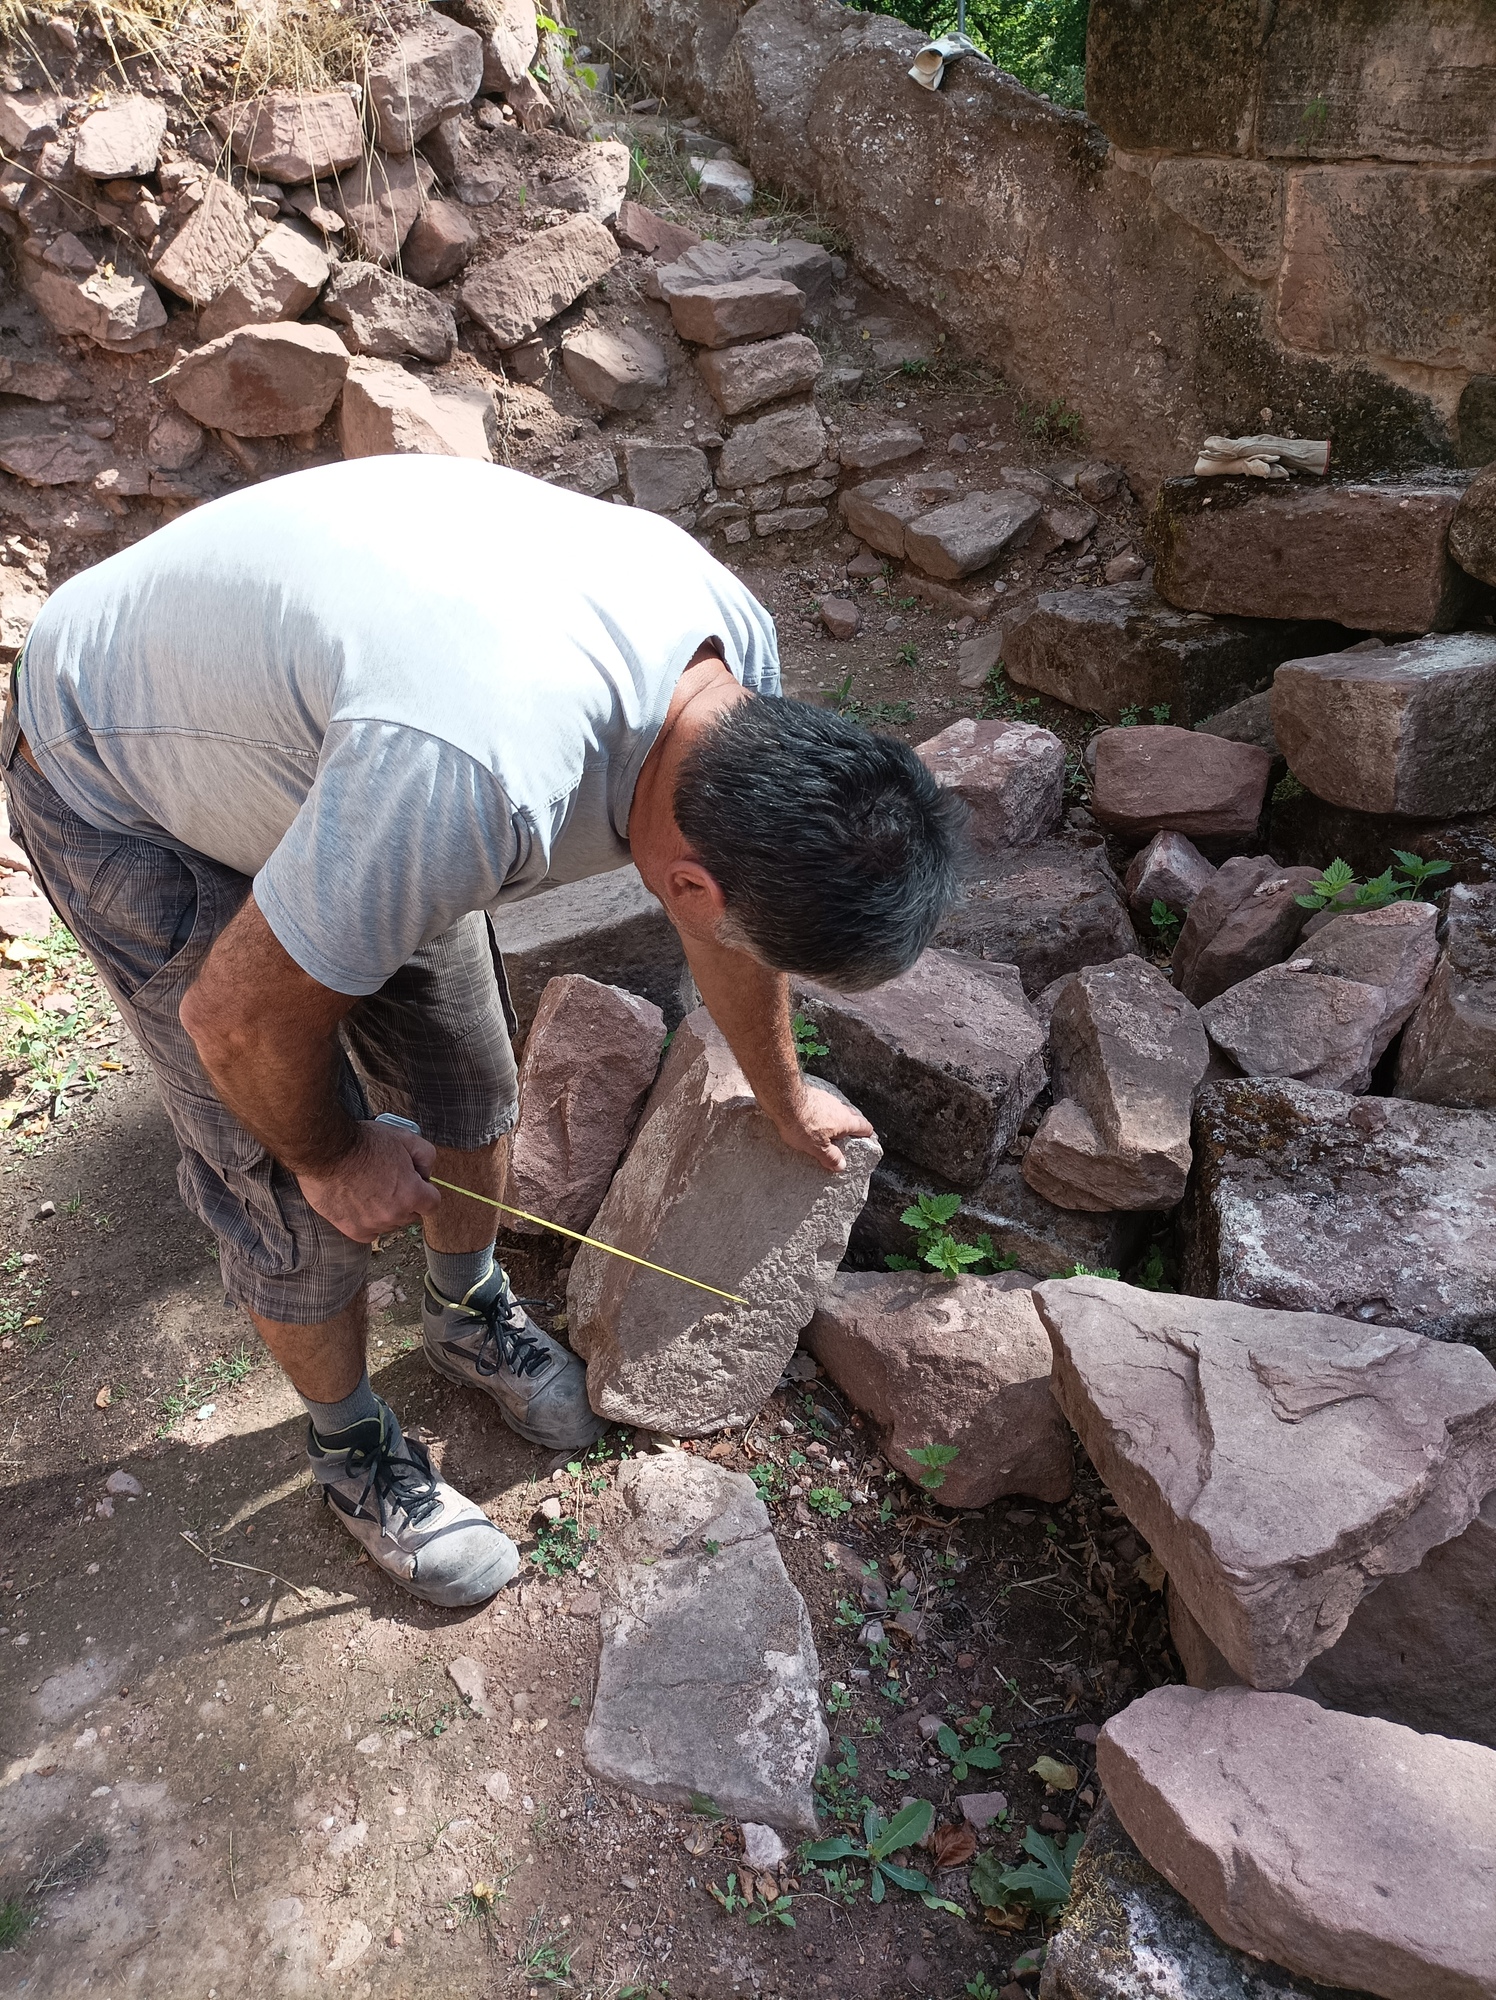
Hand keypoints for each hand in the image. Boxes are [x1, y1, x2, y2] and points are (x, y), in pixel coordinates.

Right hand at [296, 1120, 439, 1243]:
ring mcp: (373, 1225)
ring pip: (390, 1223)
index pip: (432, 1203)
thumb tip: (426, 1172)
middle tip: (388, 1180)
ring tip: (370, 1188)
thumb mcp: (405, 1137)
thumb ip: (426, 1155)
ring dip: (386, 1210)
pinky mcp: (352, 1230)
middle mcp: (395, 1214)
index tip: (413, 1181)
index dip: (424, 1189)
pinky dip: (368, 1221)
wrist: (325, 1152)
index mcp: (411, 1194)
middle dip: (405, 1199)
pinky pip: (370, 1232)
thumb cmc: (362, 1143)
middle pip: (411, 1214)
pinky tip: (360, 1204)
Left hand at [774, 1082, 875, 1172]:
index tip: (867, 1138)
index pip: (864, 1126)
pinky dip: (821, 1112)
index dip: (867, 1134)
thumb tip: (841, 1165)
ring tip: (827, 1129)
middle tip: (846, 1137)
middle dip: (851, 1126)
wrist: (785, 1099)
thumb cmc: (802, 1123)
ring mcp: (827, 1098)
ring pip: (837, 1109)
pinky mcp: (814, 1093)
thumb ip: (830, 1156)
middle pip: (852, 1116)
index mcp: (845, 1121)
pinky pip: (822, 1104)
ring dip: (835, 1118)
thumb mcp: (817, 1147)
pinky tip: (811, 1118)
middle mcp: (839, 1107)